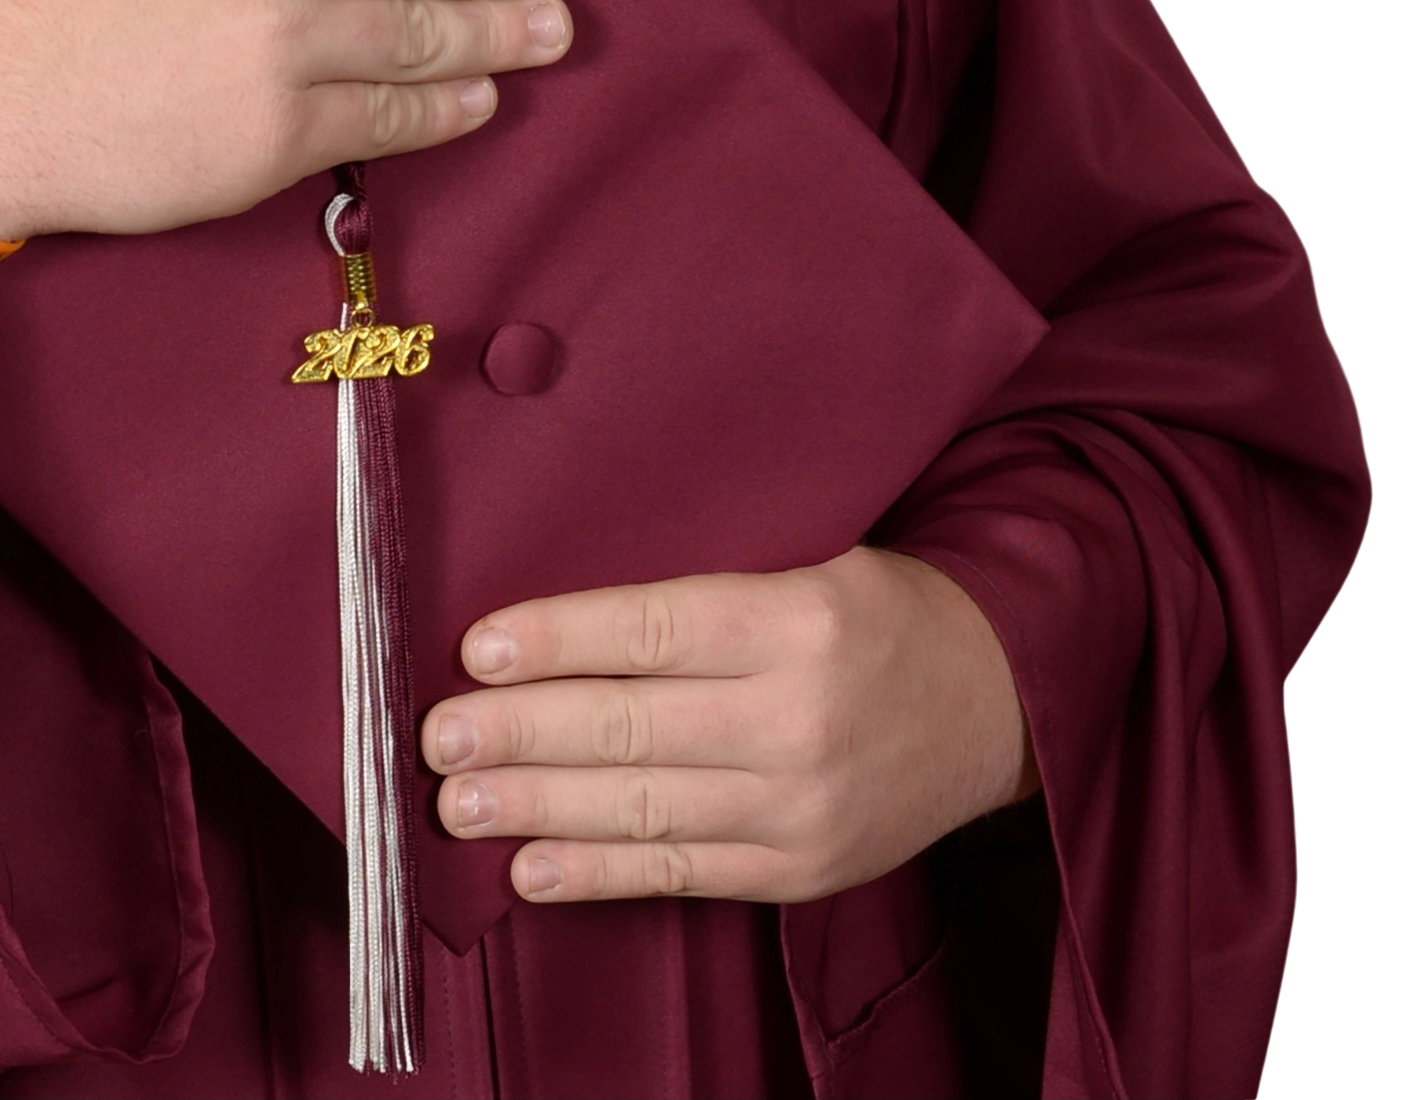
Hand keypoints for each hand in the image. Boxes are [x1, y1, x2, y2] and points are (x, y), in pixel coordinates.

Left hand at [421, 547, 1038, 905]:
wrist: (996, 705)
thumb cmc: (874, 613)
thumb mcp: (808, 558)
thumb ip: (702, 585)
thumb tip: (561, 609)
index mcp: (800, 620)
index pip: (655, 633)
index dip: (559, 641)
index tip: (477, 648)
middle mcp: (800, 719)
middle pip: (634, 727)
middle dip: (523, 733)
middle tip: (436, 735)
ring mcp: (800, 808)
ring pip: (644, 809)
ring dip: (537, 809)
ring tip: (457, 800)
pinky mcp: (800, 872)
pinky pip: (680, 874)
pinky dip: (597, 874)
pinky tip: (529, 867)